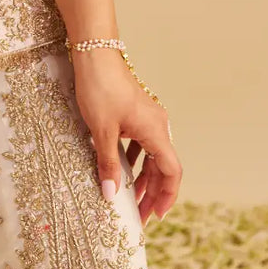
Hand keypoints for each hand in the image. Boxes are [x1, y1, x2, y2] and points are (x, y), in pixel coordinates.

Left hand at [70, 48, 181, 225]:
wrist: (94, 53)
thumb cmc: (100, 88)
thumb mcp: (102, 131)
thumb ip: (109, 164)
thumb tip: (111, 195)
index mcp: (156, 131)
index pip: (172, 171)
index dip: (167, 196)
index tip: (155, 216)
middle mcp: (157, 125)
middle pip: (163, 167)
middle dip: (153, 193)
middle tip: (139, 216)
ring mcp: (147, 118)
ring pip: (152, 155)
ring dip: (143, 178)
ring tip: (129, 198)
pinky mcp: (135, 112)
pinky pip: (141, 143)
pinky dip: (134, 160)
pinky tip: (120, 169)